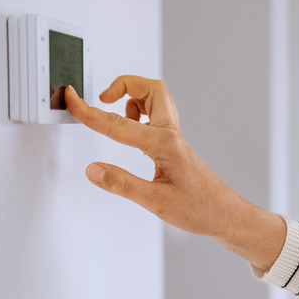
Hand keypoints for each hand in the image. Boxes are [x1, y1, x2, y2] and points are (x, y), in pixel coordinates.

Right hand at [65, 76, 285, 271]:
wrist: (226, 214)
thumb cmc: (199, 208)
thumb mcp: (155, 202)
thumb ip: (122, 184)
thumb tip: (93, 169)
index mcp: (163, 144)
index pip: (117, 124)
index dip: (89, 112)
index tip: (72, 100)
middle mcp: (170, 134)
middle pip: (150, 88)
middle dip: (123, 84)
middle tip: (103, 98)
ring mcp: (173, 137)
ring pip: (155, 98)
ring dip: (133, 98)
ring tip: (116, 117)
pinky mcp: (174, 145)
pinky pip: (156, 116)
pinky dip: (139, 114)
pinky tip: (131, 135)